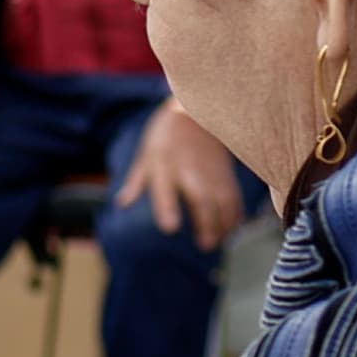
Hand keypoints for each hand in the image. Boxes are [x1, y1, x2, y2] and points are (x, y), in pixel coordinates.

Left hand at [119, 104, 244, 250]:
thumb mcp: (146, 155)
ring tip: (219, 242)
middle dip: (206, 223)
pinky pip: (234, 195)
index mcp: (164, 165)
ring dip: (224, 224)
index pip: (165, 189)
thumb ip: (136, 182)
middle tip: (206, 246)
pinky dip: (236, 213)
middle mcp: (189, 169)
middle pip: (201, 198)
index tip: (171, 228)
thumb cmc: (166, 135)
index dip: (168, 208)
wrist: (196, 111)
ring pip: (222, 200)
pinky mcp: (226, 172)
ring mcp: (211, 171)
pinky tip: (232, 229)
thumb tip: (121, 203)